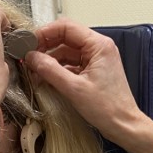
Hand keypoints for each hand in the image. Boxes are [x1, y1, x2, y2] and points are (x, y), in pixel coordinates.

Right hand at [25, 18, 149, 145]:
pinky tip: (46, 77)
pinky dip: (58, 68)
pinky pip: (71, 63)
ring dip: (50, 59)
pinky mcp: (93, 71)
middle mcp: (99, 48)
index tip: (29, 43)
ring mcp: (96, 59)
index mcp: (99, 45)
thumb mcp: (74, 88)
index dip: (45, 32)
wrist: (124, 125)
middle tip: (28, 56)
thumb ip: (50, 70)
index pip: (66, 27)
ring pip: (66, 51)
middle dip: (45, 46)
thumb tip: (31, 57)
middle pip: (65, 37)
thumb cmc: (109, 108)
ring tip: (34, 70)